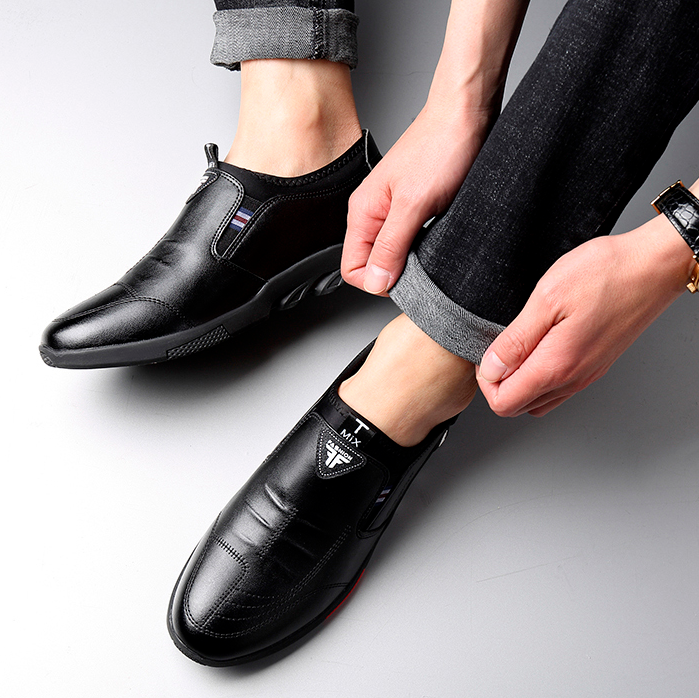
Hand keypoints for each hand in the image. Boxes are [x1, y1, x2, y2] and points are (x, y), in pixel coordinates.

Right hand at [341, 104, 489, 294]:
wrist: (466, 116)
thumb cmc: (440, 147)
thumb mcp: (413, 204)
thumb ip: (390, 245)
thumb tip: (375, 281)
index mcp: (363, 212)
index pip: (352, 269)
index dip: (377, 281)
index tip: (404, 277)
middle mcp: (373, 213)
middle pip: (371, 265)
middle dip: (396, 272)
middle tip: (424, 260)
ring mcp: (393, 211)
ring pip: (392, 255)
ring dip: (412, 260)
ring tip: (433, 243)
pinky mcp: (413, 208)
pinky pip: (409, 242)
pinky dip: (423, 247)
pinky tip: (438, 236)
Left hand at [477, 216, 695, 416]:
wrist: (653, 267)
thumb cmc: (605, 274)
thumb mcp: (546, 299)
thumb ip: (516, 340)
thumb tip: (491, 368)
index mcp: (556, 365)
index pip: (504, 403)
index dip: (486, 383)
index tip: (487, 356)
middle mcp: (573, 378)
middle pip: (519, 407)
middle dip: (499, 384)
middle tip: (499, 349)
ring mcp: (587, 375)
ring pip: (538, 401)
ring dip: (519, 382)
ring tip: (518, 348)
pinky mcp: (596, 366)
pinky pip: (558, 389)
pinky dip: (540, 378)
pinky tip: (539, 350)